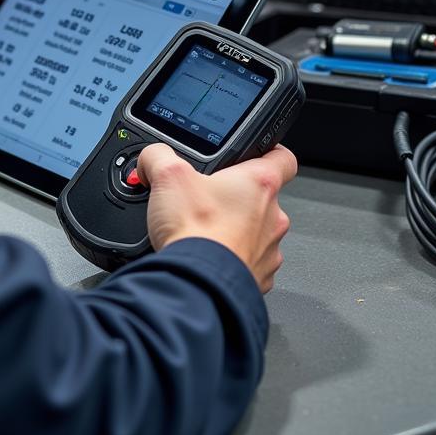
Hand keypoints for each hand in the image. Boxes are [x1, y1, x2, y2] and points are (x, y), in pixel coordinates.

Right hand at [136, 144, 297, 293]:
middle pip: (262, 197)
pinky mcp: (259, 277)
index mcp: (260, 183)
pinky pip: (248, 262)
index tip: (257, 153)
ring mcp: (269, 250)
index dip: (269, 150)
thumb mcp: (168, 175)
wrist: (197, 284)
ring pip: (256, 232)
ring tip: (204, 230)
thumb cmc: (195, 231)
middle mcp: (273, 217)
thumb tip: (153, 157)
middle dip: (235, 197)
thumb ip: (160, 156)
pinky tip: (207, 255)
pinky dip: (231, 258)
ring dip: (235, 230)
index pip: (282, 157)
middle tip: (207, 199)